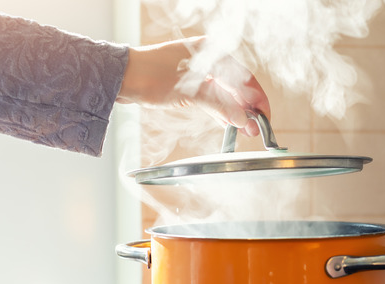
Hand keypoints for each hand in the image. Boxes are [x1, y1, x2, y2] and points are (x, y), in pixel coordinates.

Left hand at [116, 36, 269, 135]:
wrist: (120, 77)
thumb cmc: (151, 75)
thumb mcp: (191, 92)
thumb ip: (221, 106)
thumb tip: (242, 120)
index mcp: (211, 52)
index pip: (245, 78)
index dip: (257, 99)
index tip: (264, 117)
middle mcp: (207, 59)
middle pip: (236, 86)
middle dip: (247, 109)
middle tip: (255, 129)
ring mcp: (197, 72)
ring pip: (224, 94)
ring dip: (235, 112)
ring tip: (245, 131)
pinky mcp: (187, 84)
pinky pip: (211, 98)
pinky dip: (220, 111)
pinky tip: (229, 124)